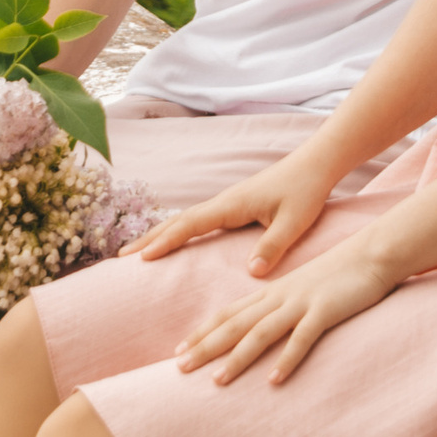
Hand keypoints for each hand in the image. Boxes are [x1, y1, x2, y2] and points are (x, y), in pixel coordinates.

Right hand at [132, 149, 341, 275]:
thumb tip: (252, 273)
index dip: (165, 241)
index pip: (190, 225)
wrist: (316, 163)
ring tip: (135, 253)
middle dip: (148, 239)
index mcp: (231, 205)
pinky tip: (173, 242)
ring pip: (185, 220)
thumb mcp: (294, 222)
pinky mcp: (234, 206)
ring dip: (158, 235)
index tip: (142, 258)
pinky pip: (197, 221)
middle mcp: (223, 202)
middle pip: (177, 221)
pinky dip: (178, 232)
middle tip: (119, 259)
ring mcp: (226, 203)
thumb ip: (273, 246)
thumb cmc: (306, 191)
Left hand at [175, 239, 401, 385]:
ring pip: (261, 333)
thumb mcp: (304, 288)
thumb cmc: (340, 273)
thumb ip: (283, 305)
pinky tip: (273, 381)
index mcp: (273, 291)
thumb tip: (265, 326)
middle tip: (179, 368)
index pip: (229, 312)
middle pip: (235, 324)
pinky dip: (286, 360)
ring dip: (238, 358)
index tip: (179, 349)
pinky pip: (302, 338)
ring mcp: (302, 303)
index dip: (203, 331)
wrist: (373, 252)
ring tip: (218, 381)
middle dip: (206, 347)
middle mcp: (280, 297)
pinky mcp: (325, 310)